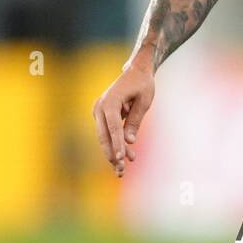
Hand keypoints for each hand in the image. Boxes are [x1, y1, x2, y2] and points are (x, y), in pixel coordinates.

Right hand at [92, 54, 154, 176]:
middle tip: (121, 171)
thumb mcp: (144, 101)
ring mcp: (98, 110)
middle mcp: (100, 106)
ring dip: (112, 153)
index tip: (121, 159)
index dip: (117, 144)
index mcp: (110, 102)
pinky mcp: (101, 115)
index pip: (114, 127)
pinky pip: (107, 133)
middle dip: (112, 154)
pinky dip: (113, 144)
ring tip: (121, 170)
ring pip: (104, 137)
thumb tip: (130, 141)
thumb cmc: (142, 84)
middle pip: (104, 135)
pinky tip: (122, 158)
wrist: (136, 71)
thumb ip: (135, 120)